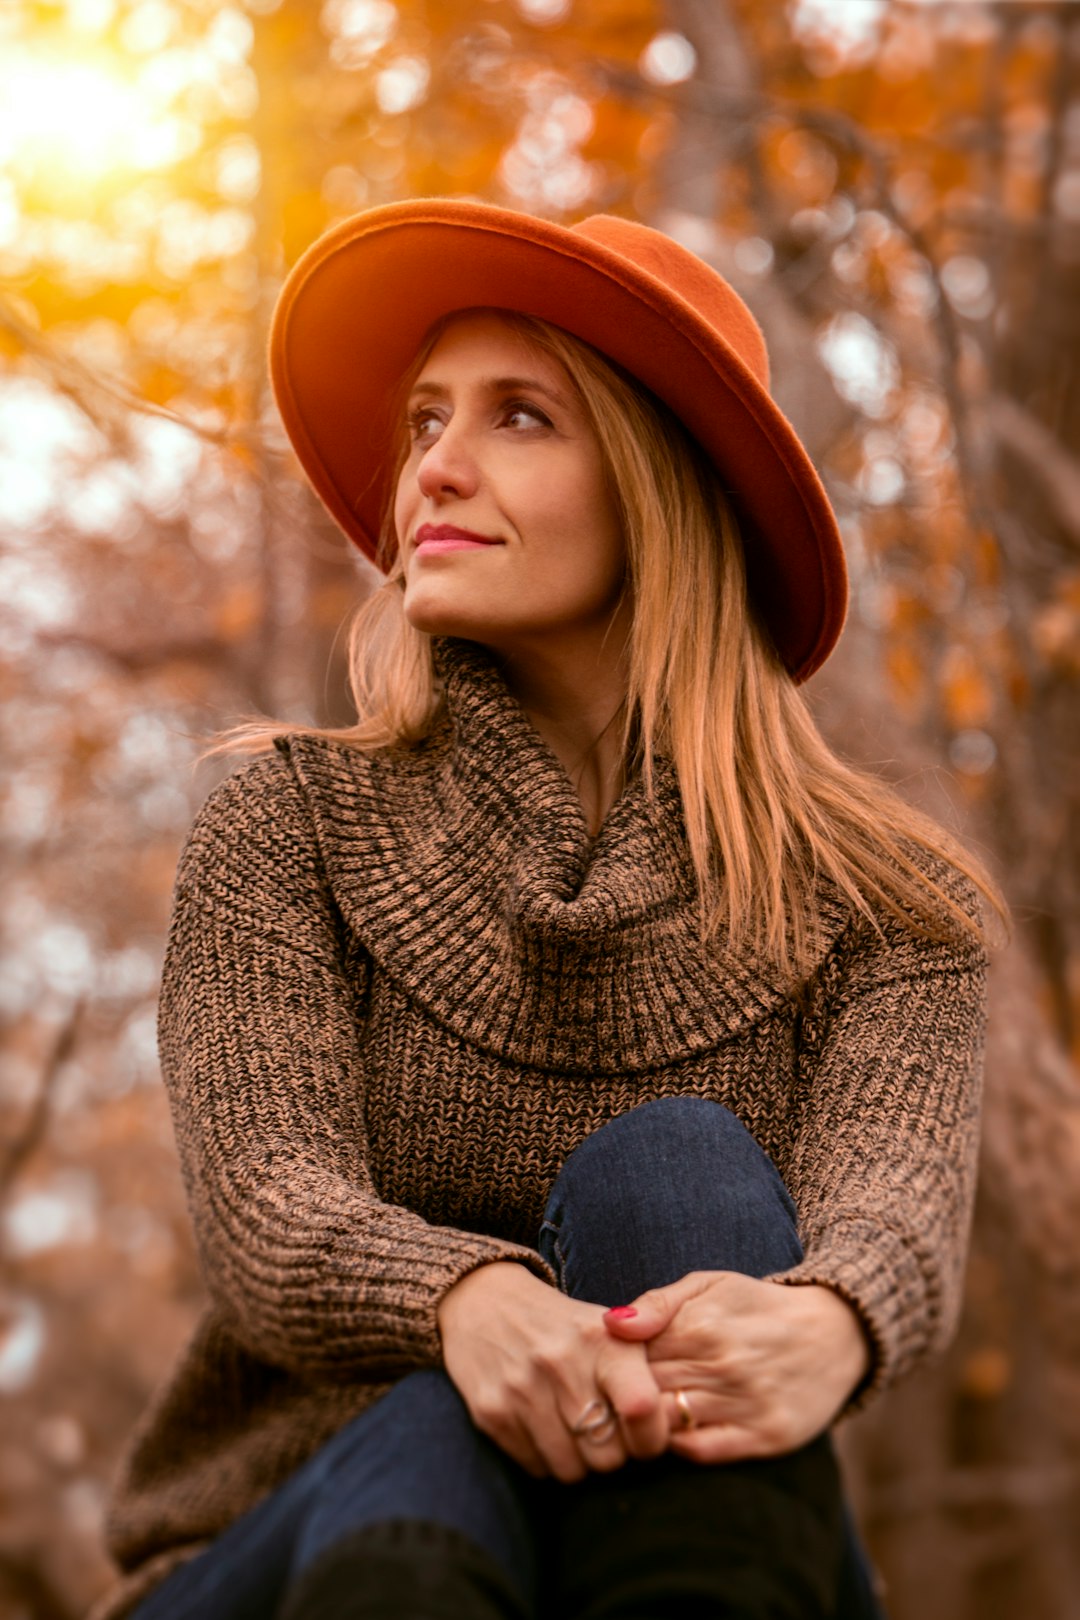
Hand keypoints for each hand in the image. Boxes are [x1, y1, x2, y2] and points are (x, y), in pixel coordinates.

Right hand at [437, 1262, 669, 1481]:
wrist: (486, 1303)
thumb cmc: (563, 1327)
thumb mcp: (609, 1329)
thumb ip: (644, 1371)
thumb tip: (674, 1425)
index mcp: (602, 1339)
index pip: (644, 1408)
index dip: (652, 1437)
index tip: (645, 1435)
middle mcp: (562, 1363)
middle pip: (609, 1457)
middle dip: (612, 1453)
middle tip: (603, 1431)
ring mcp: (522, 1389)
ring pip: (572, 1471)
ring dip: (577, 1461)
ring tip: (572, 1429)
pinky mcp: (491, 1412)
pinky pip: (535, 1468)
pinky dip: (544, 1459)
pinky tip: (541, 1426)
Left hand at [603, 1272, 871, 1462]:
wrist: (834, 1331)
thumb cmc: (756, 1306)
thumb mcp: (708, 1285)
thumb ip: (657, 1304)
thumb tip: (610, 1325)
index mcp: (701, 1325)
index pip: (631, 1357)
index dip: (613, 1366)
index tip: (608, 1369)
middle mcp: (723, 1365)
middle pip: (644, 1393)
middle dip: (623, 1397)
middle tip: (614, 1398)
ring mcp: (745, 1403)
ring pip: (668, 1424)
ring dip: (646, 1424)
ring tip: (641, 1416)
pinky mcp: (766, 1435)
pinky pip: (702, 1451)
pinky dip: (679, 1446)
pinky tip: (676, 1432)